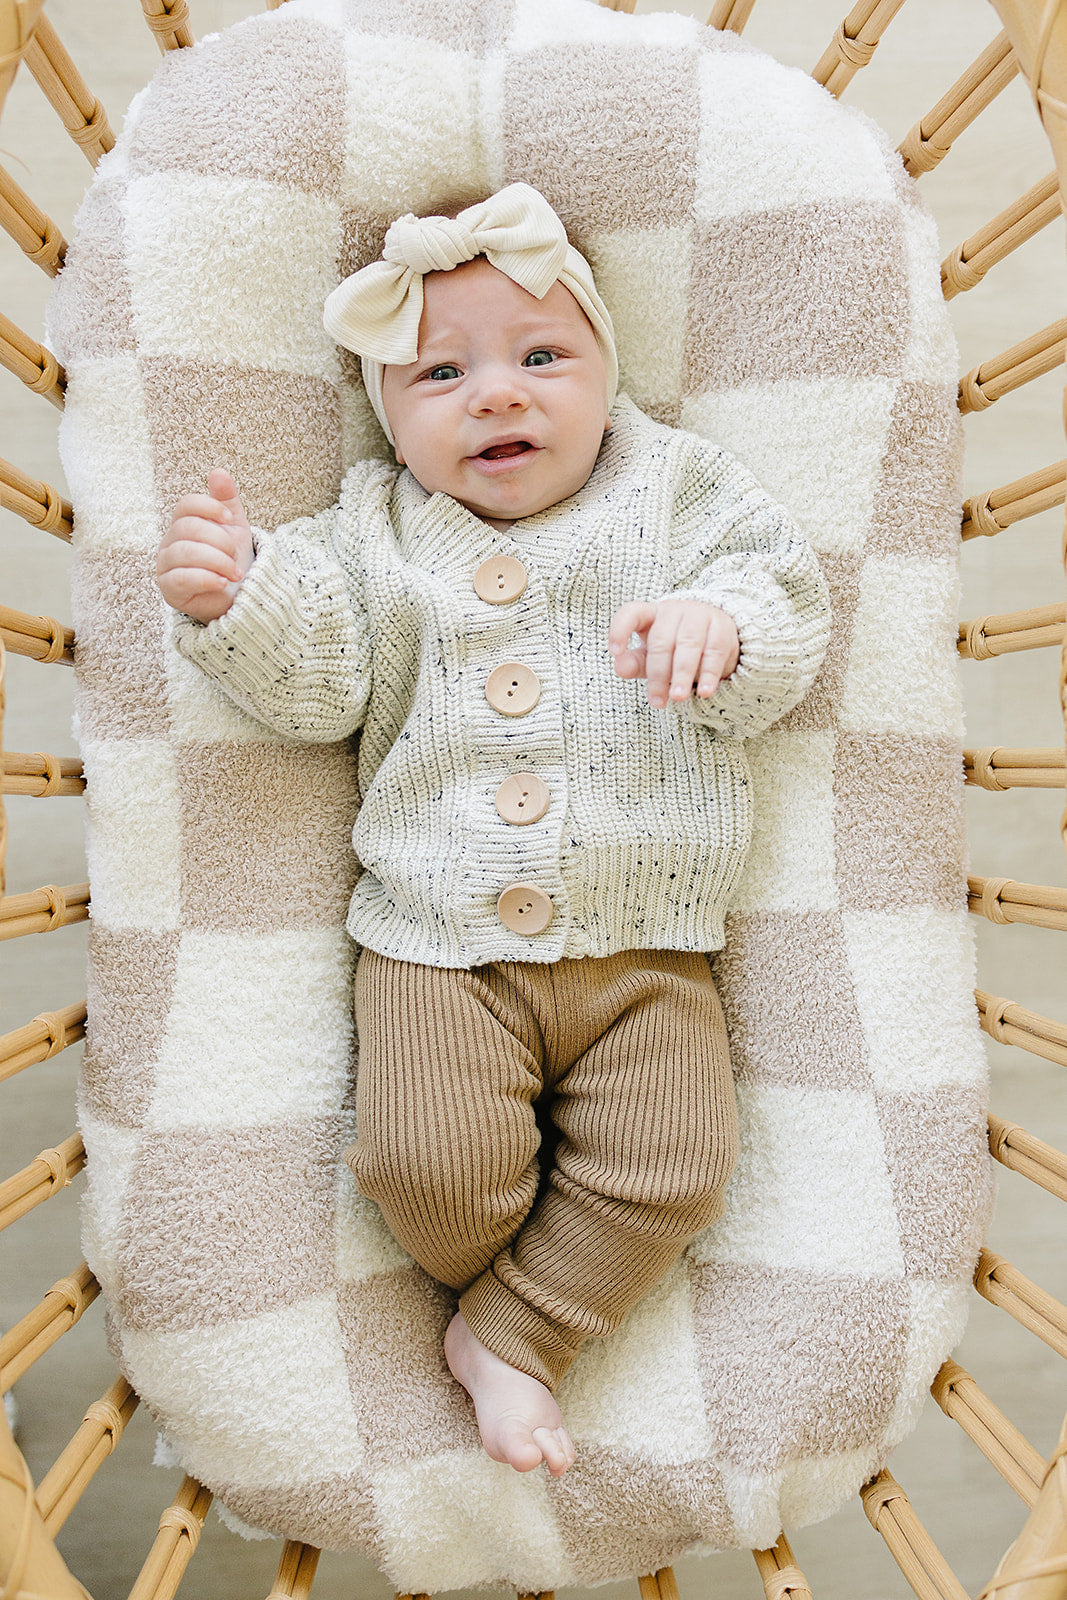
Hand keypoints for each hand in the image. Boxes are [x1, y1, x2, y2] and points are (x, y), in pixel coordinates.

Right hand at [156, 468, 253, 621]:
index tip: (229, 518)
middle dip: (219, 541)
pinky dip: (207, 578)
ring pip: (186, 552)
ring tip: (235, 573)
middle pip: (189, 528)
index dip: (208, 507)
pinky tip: (223, 582)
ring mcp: (166, 565)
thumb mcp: (234, 527)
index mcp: (184, 523)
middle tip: (236, 556)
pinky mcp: (170, 590)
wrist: (237, 596)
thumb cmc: (231, 559)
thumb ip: (226, 500)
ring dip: (217, 561)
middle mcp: (170, 542)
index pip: (186, 505)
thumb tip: (218, 472)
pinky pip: (183, 578)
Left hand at [609, 598, 739, 707]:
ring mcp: (699, 616)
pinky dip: (709, 673)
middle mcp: (674, 610)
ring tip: (678, 698)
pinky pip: (714, 651)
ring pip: (689, 644)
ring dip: (683, 674)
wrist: (717, 635)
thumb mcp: (652, 656)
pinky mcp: (722, 628)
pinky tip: (705, 692)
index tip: (615, 652)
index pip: (631, 613)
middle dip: (659, 673)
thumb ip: (636, 663)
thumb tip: (619, 668)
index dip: (620, 630)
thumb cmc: (675, 647)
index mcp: (651, 614)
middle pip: (662, 640)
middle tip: (657, 701)